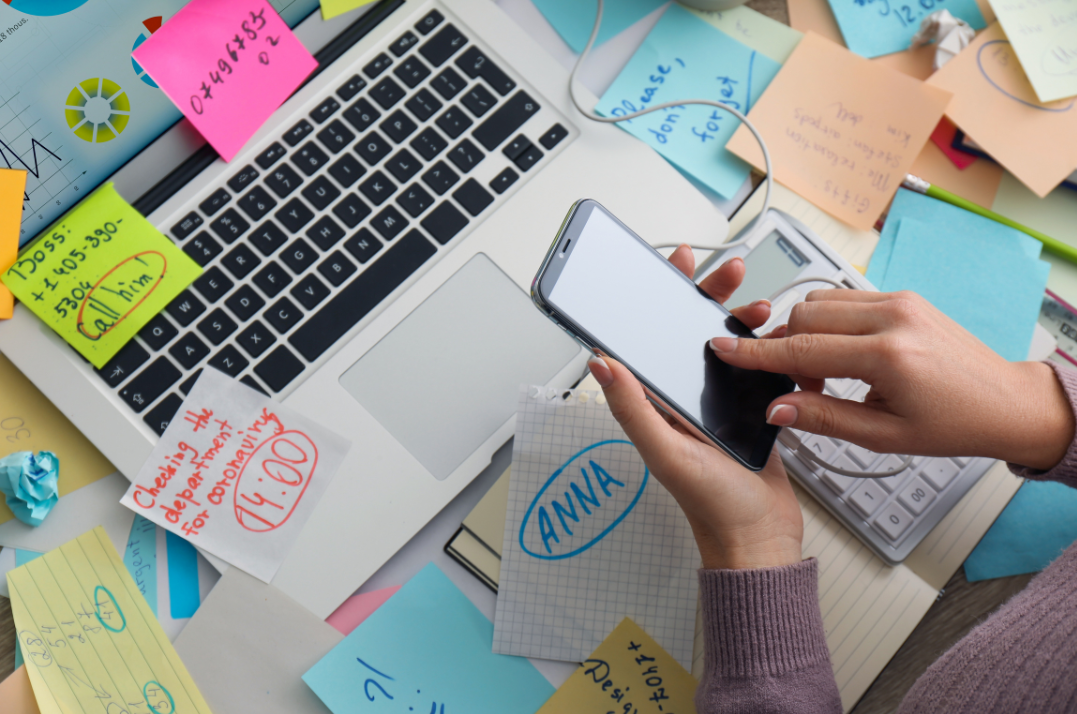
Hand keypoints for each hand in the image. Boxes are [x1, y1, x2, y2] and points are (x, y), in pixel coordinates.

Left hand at [588, 246, 803, 570]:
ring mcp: (719, 403)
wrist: (762, 539)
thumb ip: (634, 408)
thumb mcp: (666, 453)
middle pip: (692, 332)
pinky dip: (768, 349)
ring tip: (761, 308)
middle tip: (731, 273)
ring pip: (728, 346)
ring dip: (742, 320)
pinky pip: (757, 368)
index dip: (662, 298)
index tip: (676, 266)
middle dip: (710, 296)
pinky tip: (780, 338)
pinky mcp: (751, 411)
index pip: (654, 338)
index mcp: (659, 404)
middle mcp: (685, 399)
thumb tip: (601, 364)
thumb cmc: (712, 506)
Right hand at [712, 289, 1074, 470]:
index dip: (755, 351)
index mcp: (889, 356)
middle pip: (805, 316)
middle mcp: (893, 318)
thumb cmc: (955, 424)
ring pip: (821, 302)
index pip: (802, 349)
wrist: (1006, 402)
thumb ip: (824, 419)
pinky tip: (842, 356)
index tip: (722, 346)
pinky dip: (828, 324)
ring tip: (823, 374)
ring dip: (806, 333)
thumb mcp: (885, 437)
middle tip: (800, 386)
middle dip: (785, 347)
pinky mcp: (902, 297)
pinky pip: (845, 300)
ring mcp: (899, 301)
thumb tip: (776, 409)